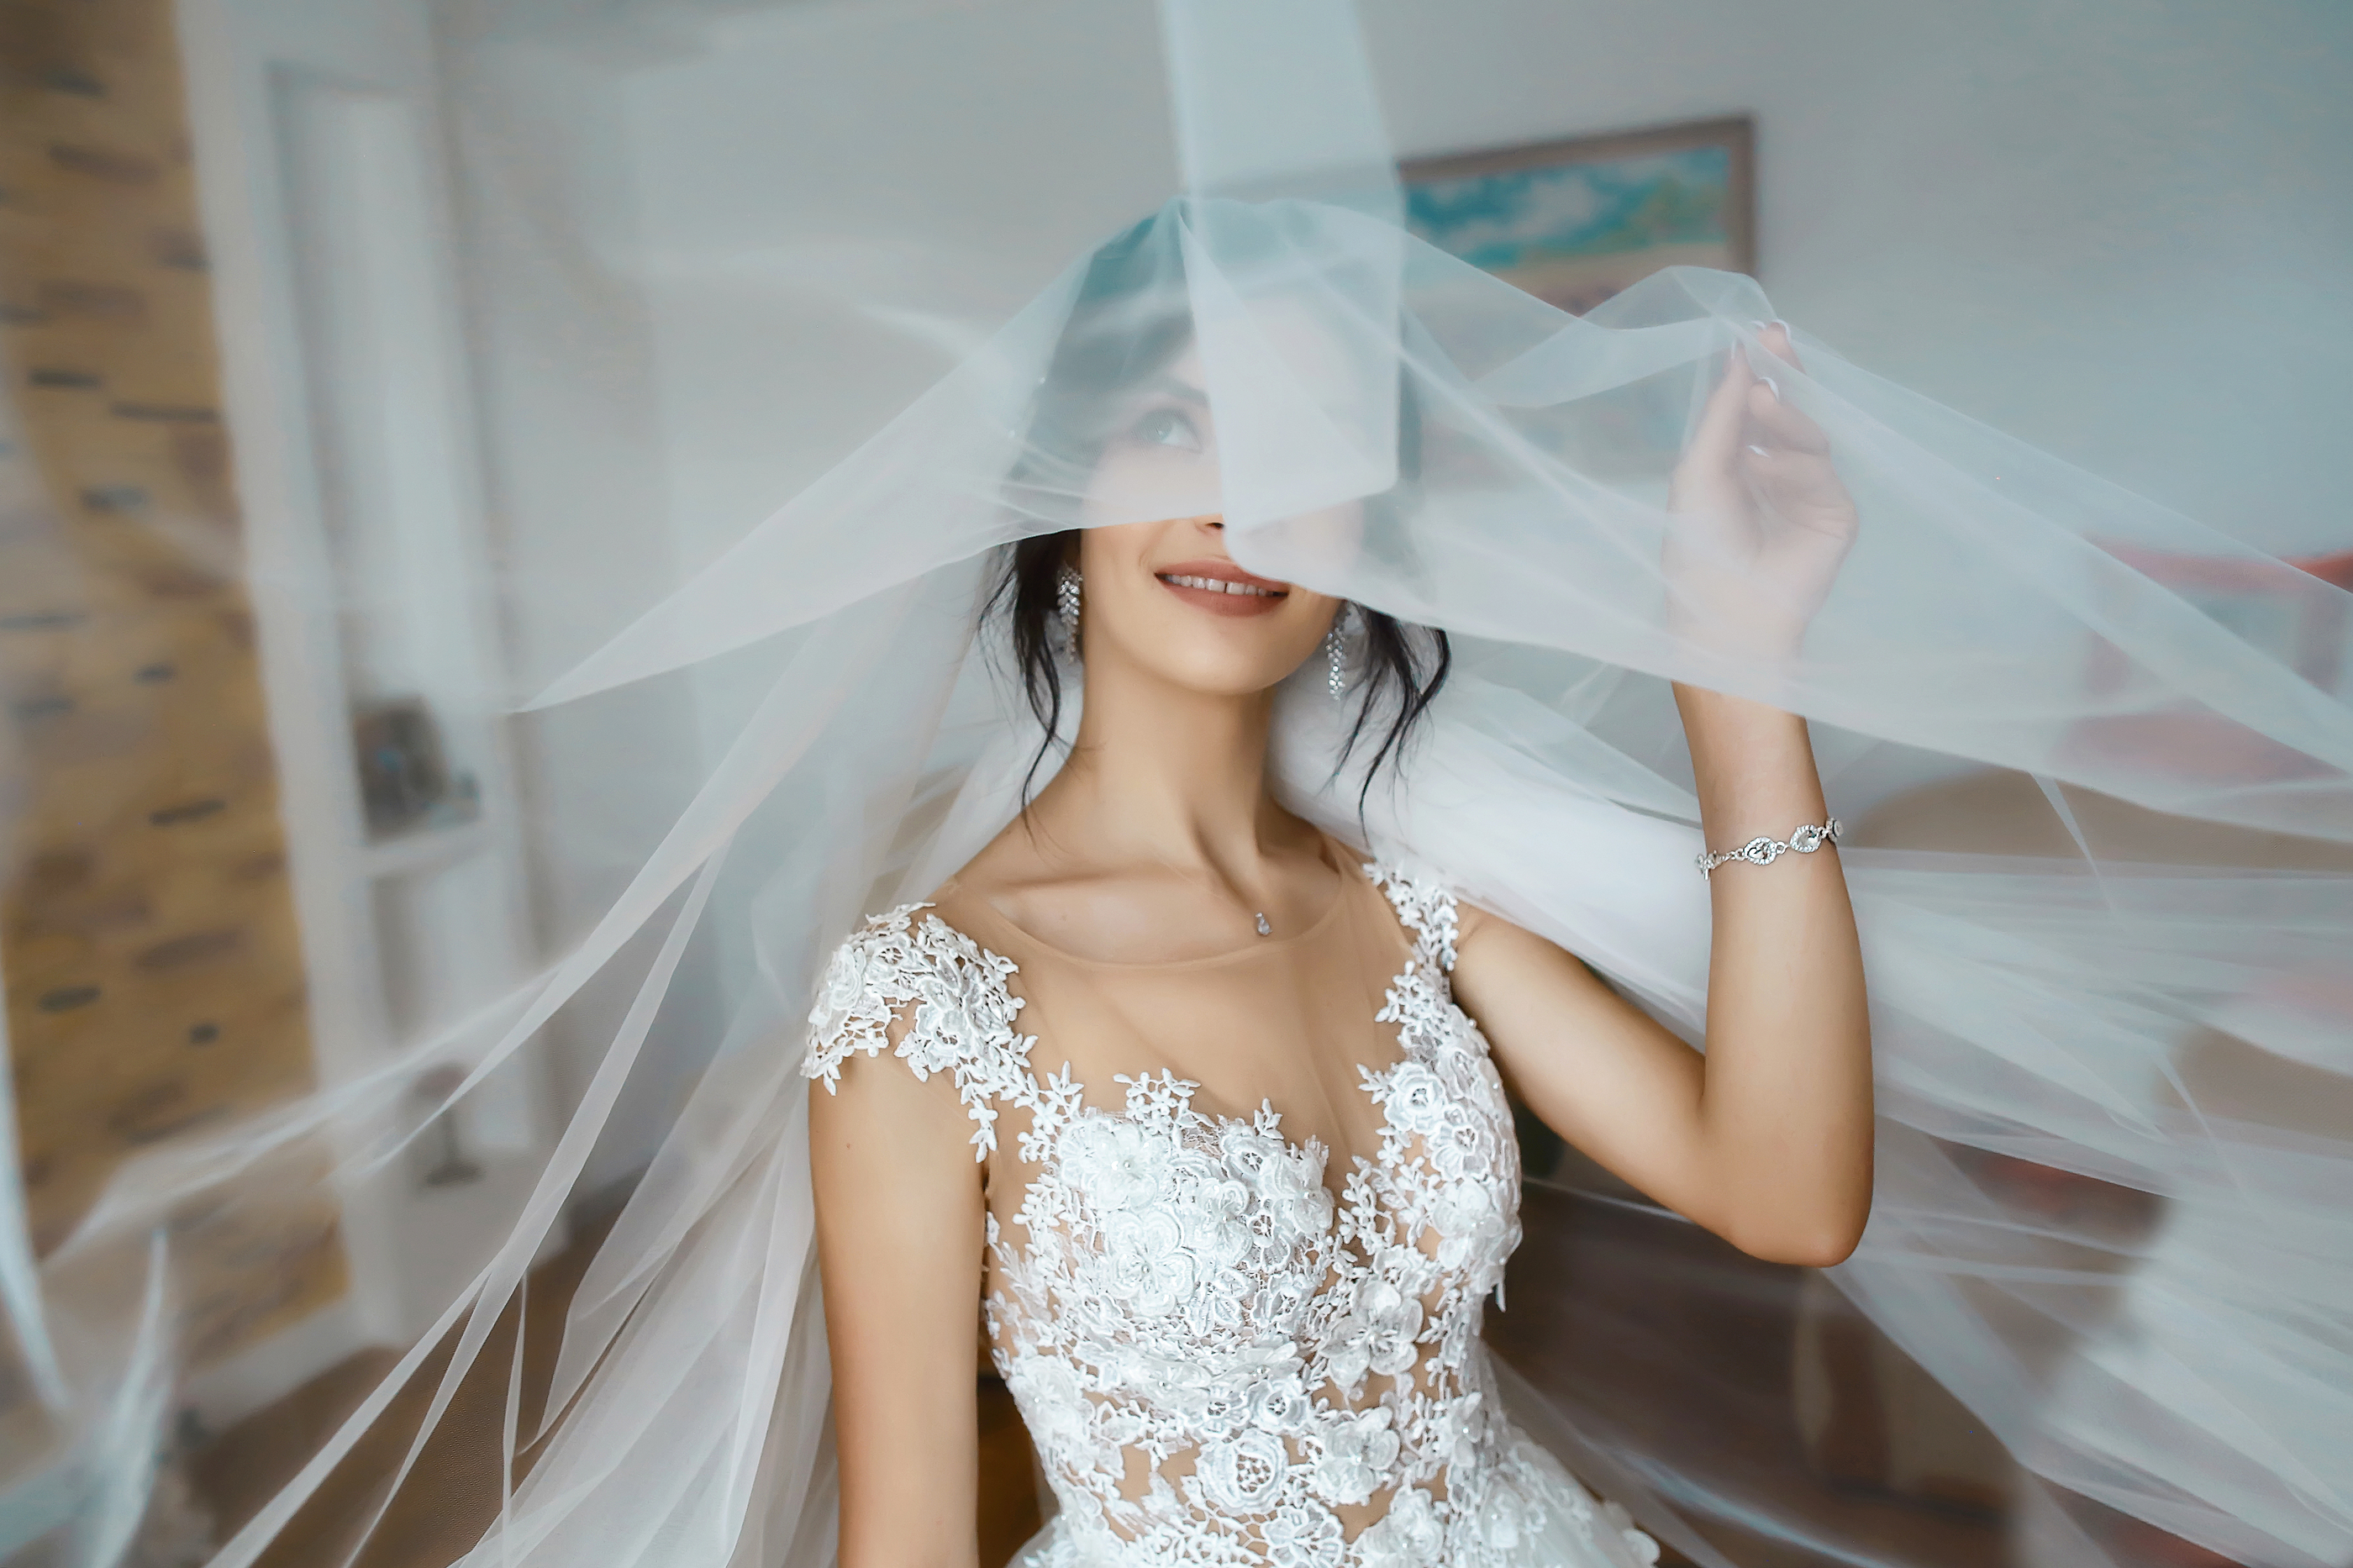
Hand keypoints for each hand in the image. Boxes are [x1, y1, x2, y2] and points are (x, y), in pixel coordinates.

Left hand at [1664, 323, 1858, 661]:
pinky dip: (1794, 462)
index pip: (1755, 409)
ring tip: (1760, 400)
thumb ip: (1721, 416)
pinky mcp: (1835, 513)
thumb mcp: (1698, 472)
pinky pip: (1821, 473)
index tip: (1758, 333)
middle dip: (1783, 374)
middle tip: (1776, 339)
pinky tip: (1765, 462)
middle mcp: (1775, 472)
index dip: (1759, 372)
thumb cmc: (1697, 547)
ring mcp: (1809, 492)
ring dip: (1784, 415)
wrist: (1723, 612)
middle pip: (1789, 412)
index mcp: (1738, 463)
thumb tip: (1739, 355)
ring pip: (1809, 436)